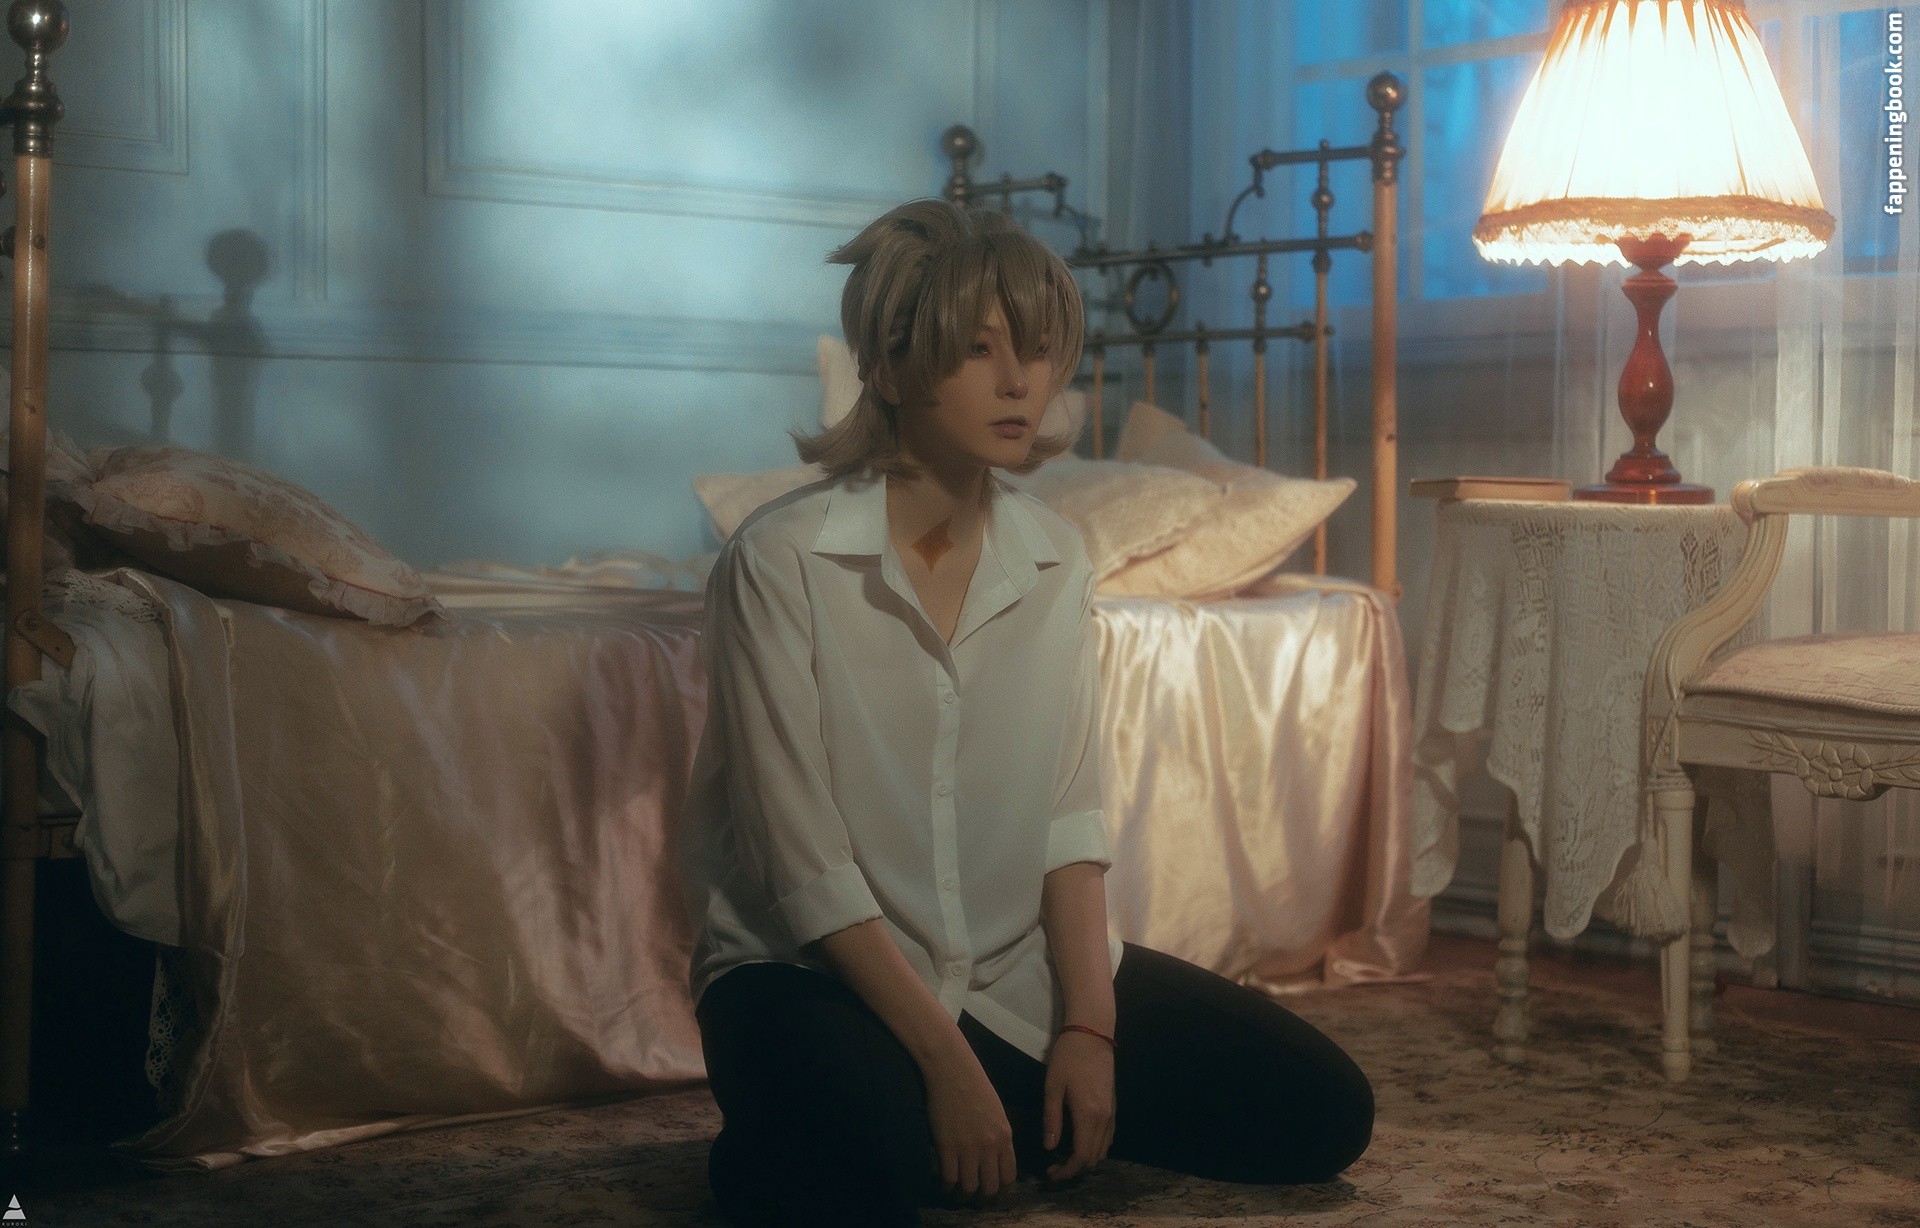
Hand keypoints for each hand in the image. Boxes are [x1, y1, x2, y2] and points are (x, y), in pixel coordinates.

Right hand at [921, 1046, 1016, 1202]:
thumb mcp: (998, 1111)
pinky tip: (946, 1185)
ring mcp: (968, 1147)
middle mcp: (989, 1146)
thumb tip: (997, 1157)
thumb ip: (999, 1136)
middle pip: (990, 1187)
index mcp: (1005, 1136)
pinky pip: (950, 1178)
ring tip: (959, 1195)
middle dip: (983, 1198)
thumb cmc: (975, 1085)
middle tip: (975, 1199)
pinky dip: (948, 1186)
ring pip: (970, 1187)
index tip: (992, 1190)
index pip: (1008, 1176)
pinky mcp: (947, 1146)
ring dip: (964, 1196)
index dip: (1001, 1189)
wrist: (952, 1069)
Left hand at [1042, 1029, 1114, 1183]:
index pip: (1081, 1157)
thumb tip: (1049, 1147)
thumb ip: (1052, 1119)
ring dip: (1085, 1159)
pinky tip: (1078, 1141)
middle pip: (1094, 1158)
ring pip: (1103, 1150)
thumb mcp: (1053, 1087)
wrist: (1093, 1033)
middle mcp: (1105, 1118)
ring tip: (1063, 1157)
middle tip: (1052, 1168)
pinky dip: (1095, 1147)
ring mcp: (1112, 1113)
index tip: (1050, 1174)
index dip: (1066, 1171)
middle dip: (1074, 1169)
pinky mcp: (1113, 1106)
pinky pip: (1108, 1137)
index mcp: (1089, 1115)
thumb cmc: (1068, 1057)